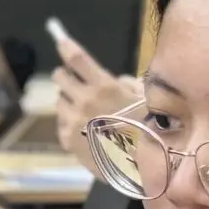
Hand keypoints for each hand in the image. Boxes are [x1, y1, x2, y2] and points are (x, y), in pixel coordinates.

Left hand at [52, 34, 139, 160]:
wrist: (141, 166)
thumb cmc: (148, 129)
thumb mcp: (143, 99)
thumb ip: (124, 84)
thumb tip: (113, 81)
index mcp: (104, 87)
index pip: (77, 59)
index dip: (66, 47)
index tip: (61, 41)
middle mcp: (83, 101)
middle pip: (59, 77)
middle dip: (66, 76)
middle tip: (76, 82)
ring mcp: (72, 121)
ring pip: (59, 101)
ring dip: (69, 101)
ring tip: (87, 112)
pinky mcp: (66, 139)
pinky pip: (62, 123)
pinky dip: (70, 123)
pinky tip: (88, 131)